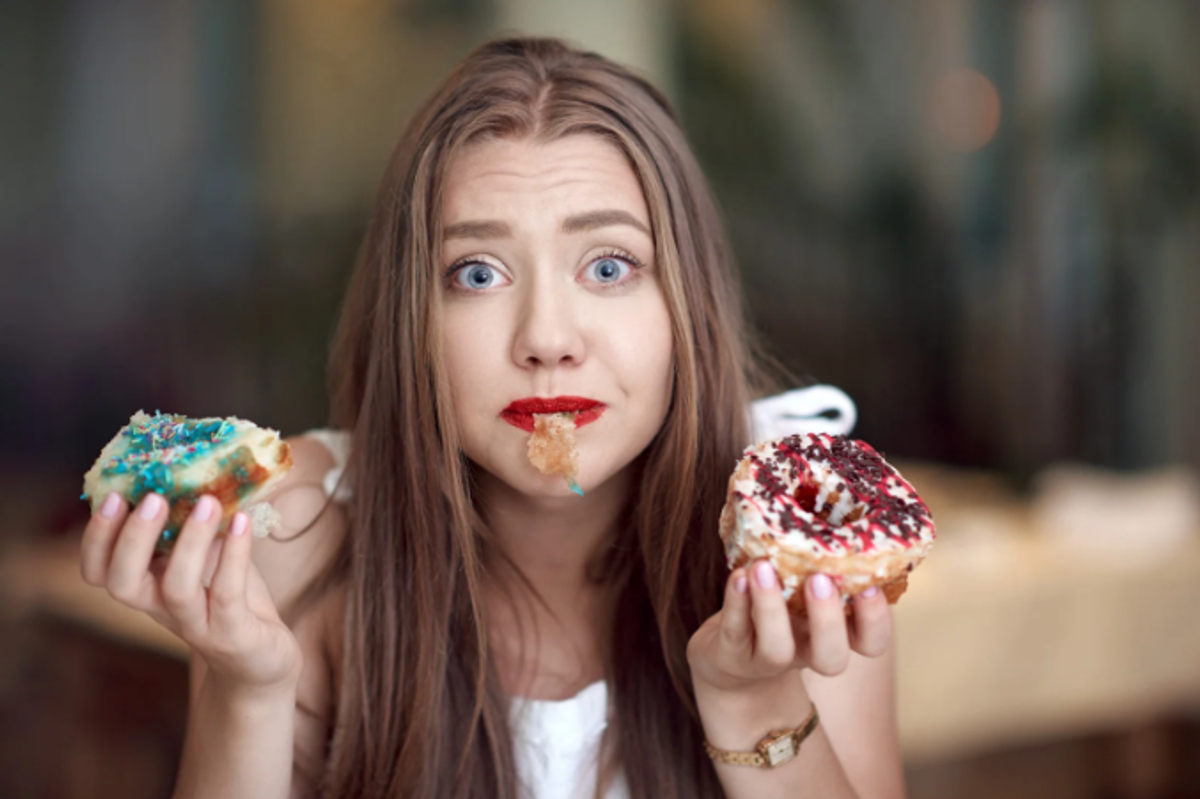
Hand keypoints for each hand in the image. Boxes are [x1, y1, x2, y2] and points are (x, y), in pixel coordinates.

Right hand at [80, 492, 302, 691]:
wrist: (263, 661)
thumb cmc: (231, 600)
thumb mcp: (207, 558)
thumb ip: (193, 526)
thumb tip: (196, 467)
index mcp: (148, 588)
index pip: (98, 572)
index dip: (96, 538)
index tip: (111, 495)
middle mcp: (163, 610)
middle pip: (123, 584)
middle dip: (131, 539)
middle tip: (151, 497)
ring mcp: (198, 625)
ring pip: (176, 588)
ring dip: (189, 542)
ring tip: (208, 502)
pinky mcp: (234, 635)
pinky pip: (228, 594)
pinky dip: (235, 556)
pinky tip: (243, 523)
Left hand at [687, 559, 891, 697]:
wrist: (731, 659)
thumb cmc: (780, 608)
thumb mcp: (806, 586)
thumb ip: (820, 557)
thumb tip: (832, 488)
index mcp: (836, 634)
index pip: (871, 640)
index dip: (876, 619)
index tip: (870, 586)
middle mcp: (806, 652)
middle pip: (832, 657)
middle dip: (828, 619)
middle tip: (819, 579)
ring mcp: (767, 660)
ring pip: (777, 649)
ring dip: (771, 607)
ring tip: (763, 567)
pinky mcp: (732, 655)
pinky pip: (735, 632)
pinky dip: (736, 602)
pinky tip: (738, 575)